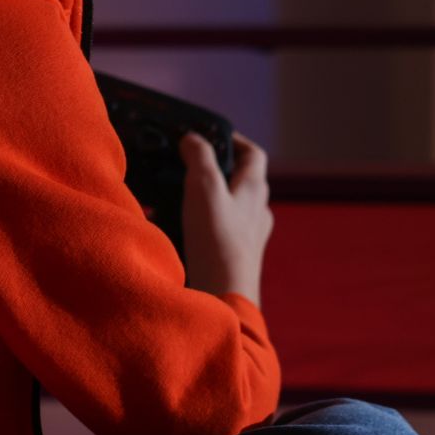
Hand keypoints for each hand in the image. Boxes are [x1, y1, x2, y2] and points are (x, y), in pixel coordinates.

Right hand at [179, 132, 272, 306]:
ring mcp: (248, 237)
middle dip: (215, 171)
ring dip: (206, 198)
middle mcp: (257, 213)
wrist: (224, 297)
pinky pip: (218, 231)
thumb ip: (199, 157)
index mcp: (255, 190)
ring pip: (229, 207)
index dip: (234, 141)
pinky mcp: (234, 257)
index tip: (210, 137)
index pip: (254, 154)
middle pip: (241, 181)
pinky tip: (178, 229)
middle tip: (188, 166)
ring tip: (177, 196)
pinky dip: (200, 223)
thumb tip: (192, 138)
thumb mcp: (204, 186)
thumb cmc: (217, 240)